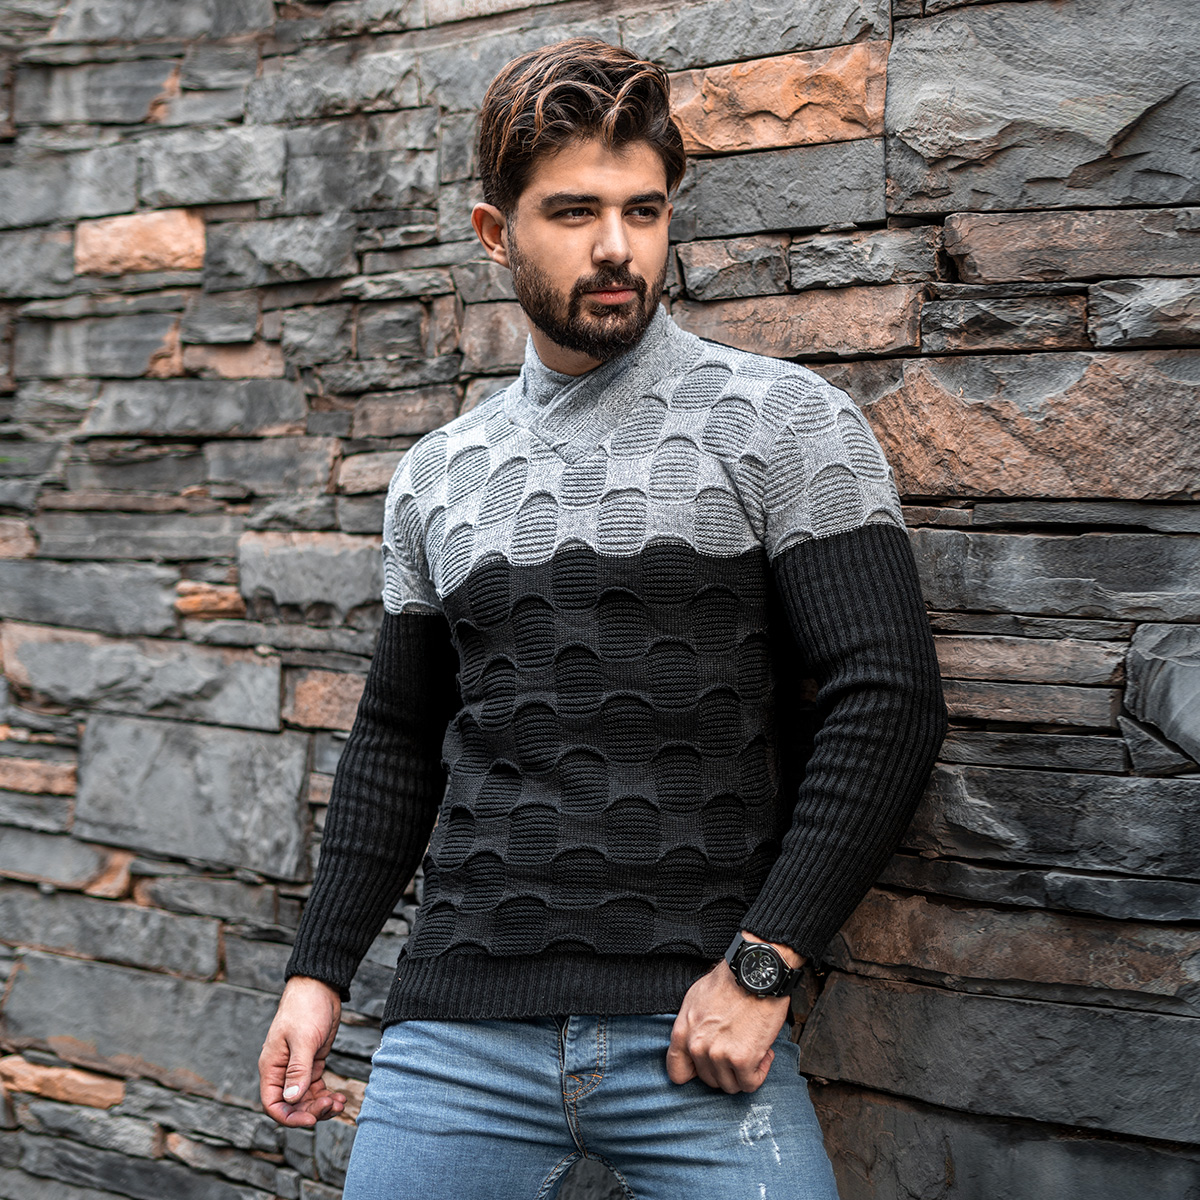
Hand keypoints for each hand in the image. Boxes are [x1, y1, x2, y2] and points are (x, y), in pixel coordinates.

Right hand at [259, 976, 347, 1126]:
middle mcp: (282, 1072)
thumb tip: (292, 1100)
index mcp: (271, 1067)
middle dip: (311, 1111)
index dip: (290, 1117)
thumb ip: (298, 1070)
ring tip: (340, 1103)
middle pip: (292, 1106)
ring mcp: (297, 1068)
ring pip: (305, 1100)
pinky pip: (315, 1088)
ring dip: (321, 1106)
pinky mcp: (312, 1063)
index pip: (273, 1104)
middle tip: (332, 1106)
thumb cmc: (306, 1007)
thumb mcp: (304, 1039)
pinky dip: (326, 1096)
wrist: (320, 987)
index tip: (311, 1119)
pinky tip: (340, 1097)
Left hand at [666, 934, 801, 1093]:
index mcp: (683, 1033)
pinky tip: (763, 1053)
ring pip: (730, 1085)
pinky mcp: (741, 1060)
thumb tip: (696, 1042)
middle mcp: (697, 1046)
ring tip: (752, 1048)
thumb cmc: (730, 981)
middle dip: (726, 1069)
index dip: (695, 1073)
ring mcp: (718, 1055)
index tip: (709, 1067)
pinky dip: (759, 1072)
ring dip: (744, 1071)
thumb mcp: (695, 999)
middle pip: (709, 1080)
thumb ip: (692, 1026)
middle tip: (739, 1049)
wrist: (754, 973)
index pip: (676, 1073)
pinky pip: (750, 1083)